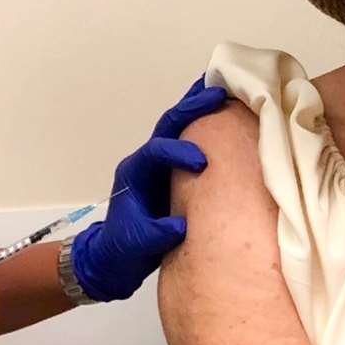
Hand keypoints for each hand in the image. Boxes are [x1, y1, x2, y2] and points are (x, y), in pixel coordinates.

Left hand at [71, 77, 229, 301]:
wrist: (117, 258)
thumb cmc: (123, 249)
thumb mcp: (135, 245)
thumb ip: (155, 234)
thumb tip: (181, 225)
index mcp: (134, 173)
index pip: (156, 152)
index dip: (178, 152)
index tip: (202, 163)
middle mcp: (146, 161)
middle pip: (168, 125)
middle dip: (192, 108)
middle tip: (219, 93)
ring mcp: (161, 163)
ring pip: (180, 126)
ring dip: (200, 106)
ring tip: (225, 86)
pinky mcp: (175, 170)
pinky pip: (192, 139)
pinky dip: (206, 122)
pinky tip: (227, 111)